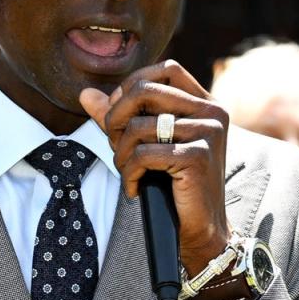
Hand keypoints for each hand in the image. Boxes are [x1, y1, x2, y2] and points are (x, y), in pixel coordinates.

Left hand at [79, 60, 230, 275]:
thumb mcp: (146, 144)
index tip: (119, 117)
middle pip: (146, 89)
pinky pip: (144, 155)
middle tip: (115, 145)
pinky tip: (134, 188)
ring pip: (139, 126)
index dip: (132, 87)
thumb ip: (119, 116)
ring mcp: (208, 133)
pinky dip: (129, 173)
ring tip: (127, 170)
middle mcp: (212, 112)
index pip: (165, 69)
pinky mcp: (198, 156)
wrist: (202, 231)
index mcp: (206, 103)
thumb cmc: (173, 185)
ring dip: (120, 152)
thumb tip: (86, 94)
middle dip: (117, 117)